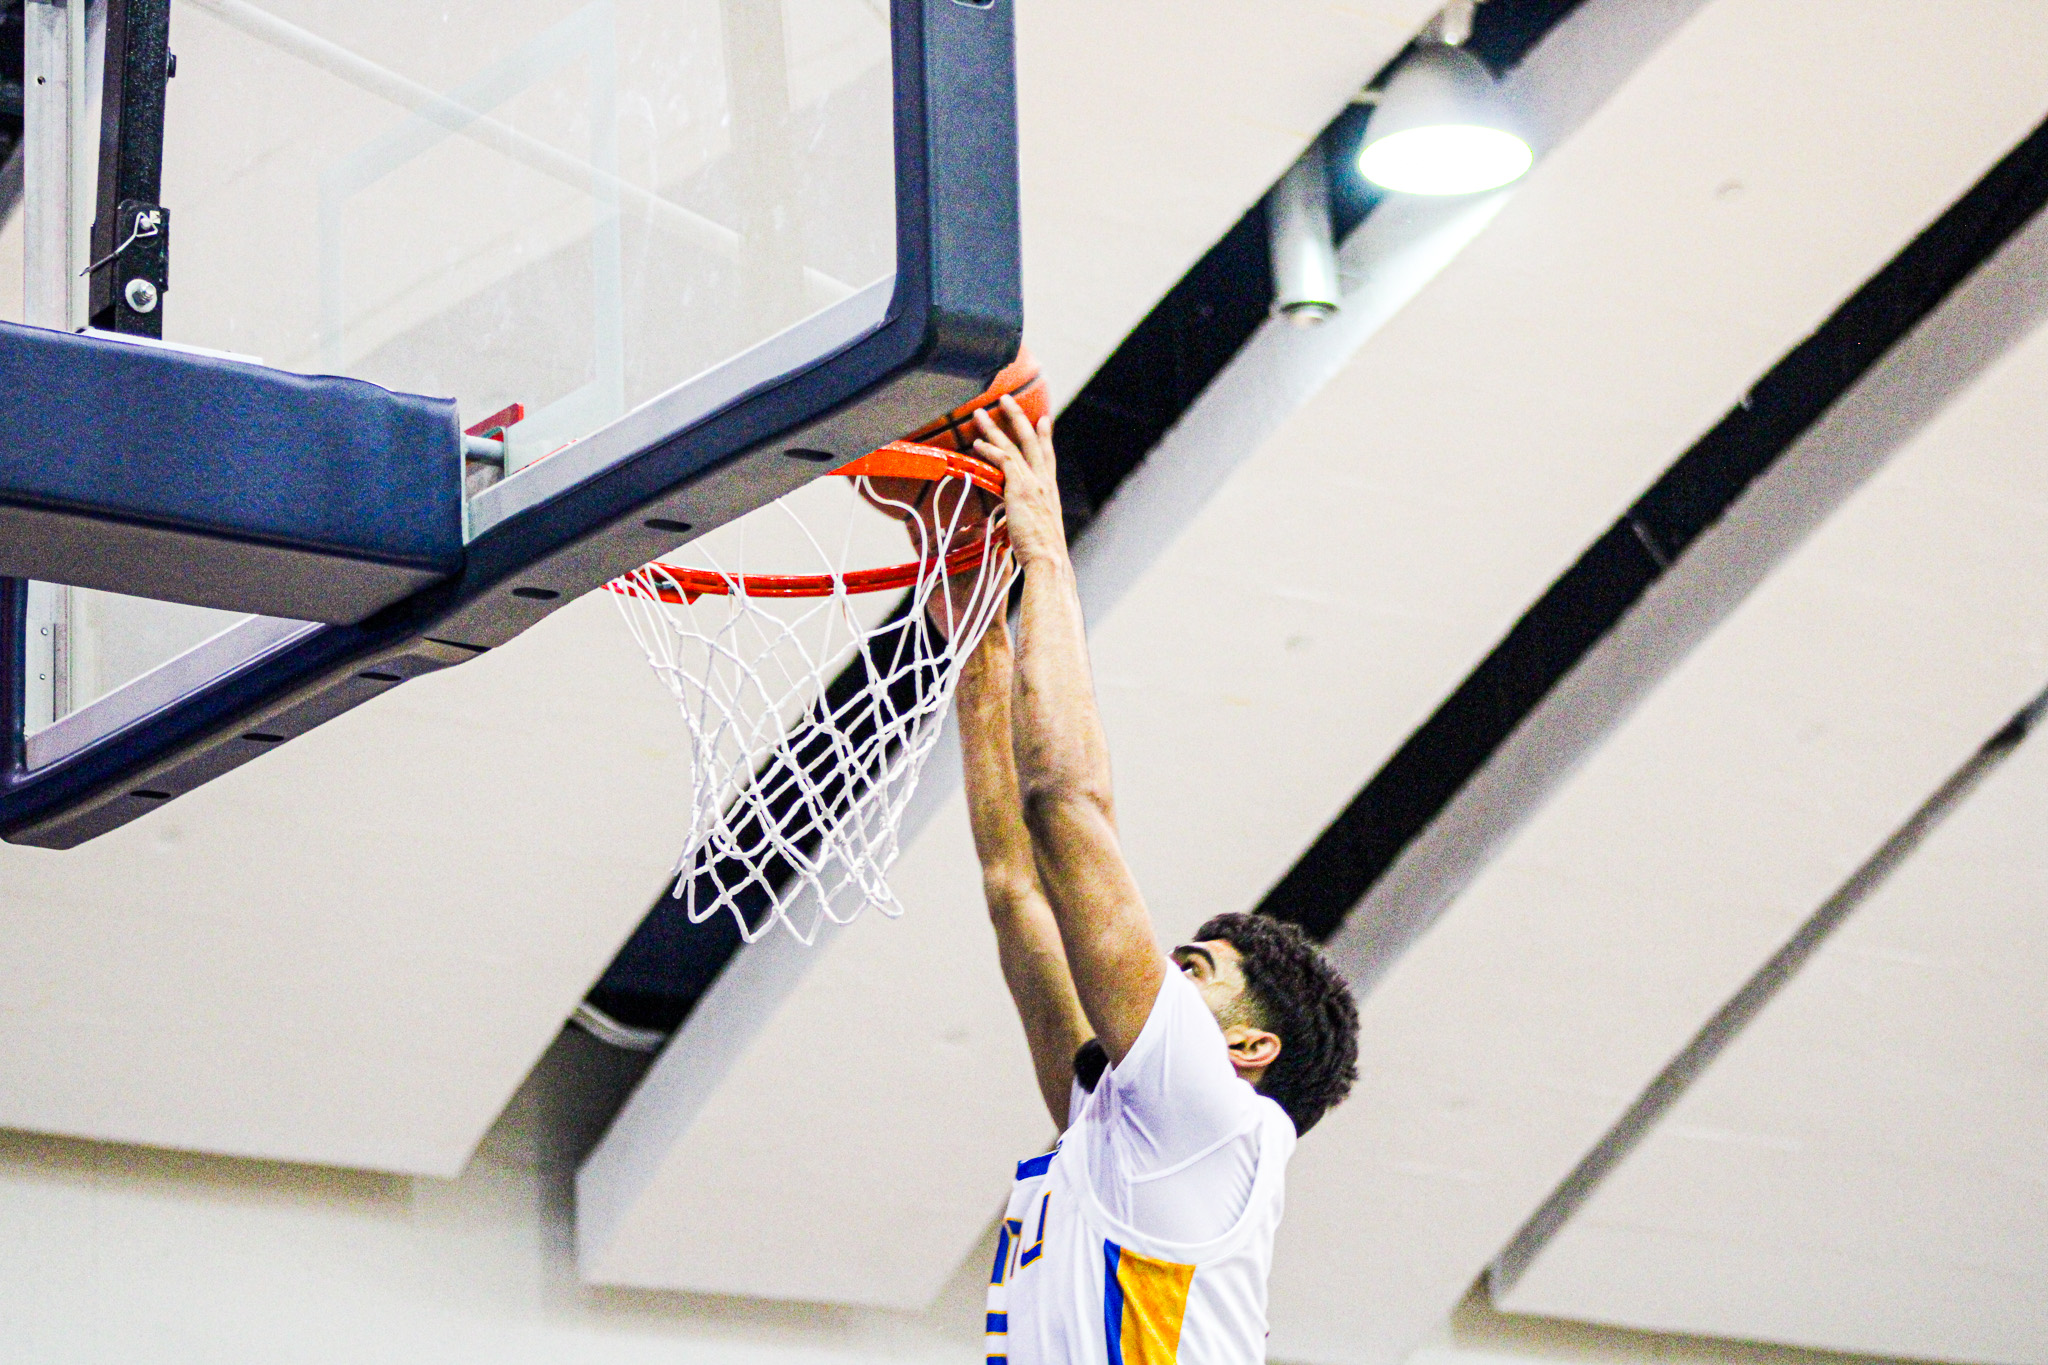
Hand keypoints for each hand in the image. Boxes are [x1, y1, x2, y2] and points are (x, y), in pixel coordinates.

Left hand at [973, 397, 1065, 568]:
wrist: (1048, 562)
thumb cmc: (1042, 556)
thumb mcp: (1037, 533)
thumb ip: (1028, 521)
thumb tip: (1019, 526)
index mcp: (1050, 492)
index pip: (1048, 457)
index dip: (1045, 437)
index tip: (1043, 420)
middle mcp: (1044, 483)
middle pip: (1032, 441)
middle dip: (1019, 417)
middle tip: (1008, 399)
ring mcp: (1034, 483)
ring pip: (1014, 446)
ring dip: (996, 427)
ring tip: (981, 412)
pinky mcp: (1021, 488)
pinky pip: (1004, 461)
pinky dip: (990, 450)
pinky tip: (978, 443)